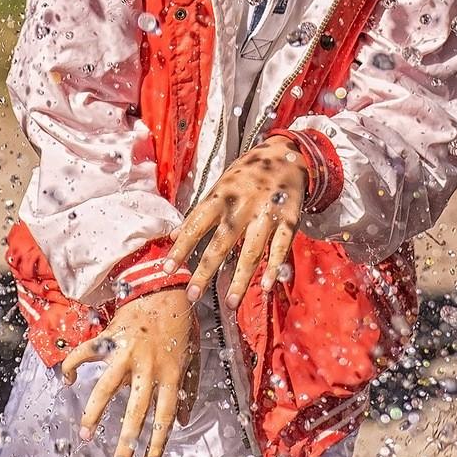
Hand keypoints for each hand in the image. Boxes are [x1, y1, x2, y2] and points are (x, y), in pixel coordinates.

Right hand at [61, 288, 199, 456]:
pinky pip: (88, 352)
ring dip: (95, 412)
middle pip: (137, 408)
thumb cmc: (179, 325)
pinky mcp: (111, 337)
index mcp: (170, 371)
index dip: (157, 440)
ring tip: (86, 434)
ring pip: (108, 386)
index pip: (164, 413)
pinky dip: (74, 364)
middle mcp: (148, 364)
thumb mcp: (191, 356)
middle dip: (127, 439)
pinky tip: (68, 379)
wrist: (166, 288)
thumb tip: (182, 420)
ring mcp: (127, 351)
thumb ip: (187, 389)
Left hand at [164, 134, 306, 309]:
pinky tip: (265, 286)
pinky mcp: (289, 219)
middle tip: (192, 294)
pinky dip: (274, 266)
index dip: (181, 246)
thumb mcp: (220, 186)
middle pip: (222, 242)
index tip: (167, 268)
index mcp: (222, 195)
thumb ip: (198, 212)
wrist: (286, 154)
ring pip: (252, 250)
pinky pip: (281, 246)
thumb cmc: (247, 173)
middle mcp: (243, 205)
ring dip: (240, 278)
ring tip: (229, 303)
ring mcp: (267, 213)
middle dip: (206, 270)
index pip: (196, 224)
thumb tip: (171, 235)